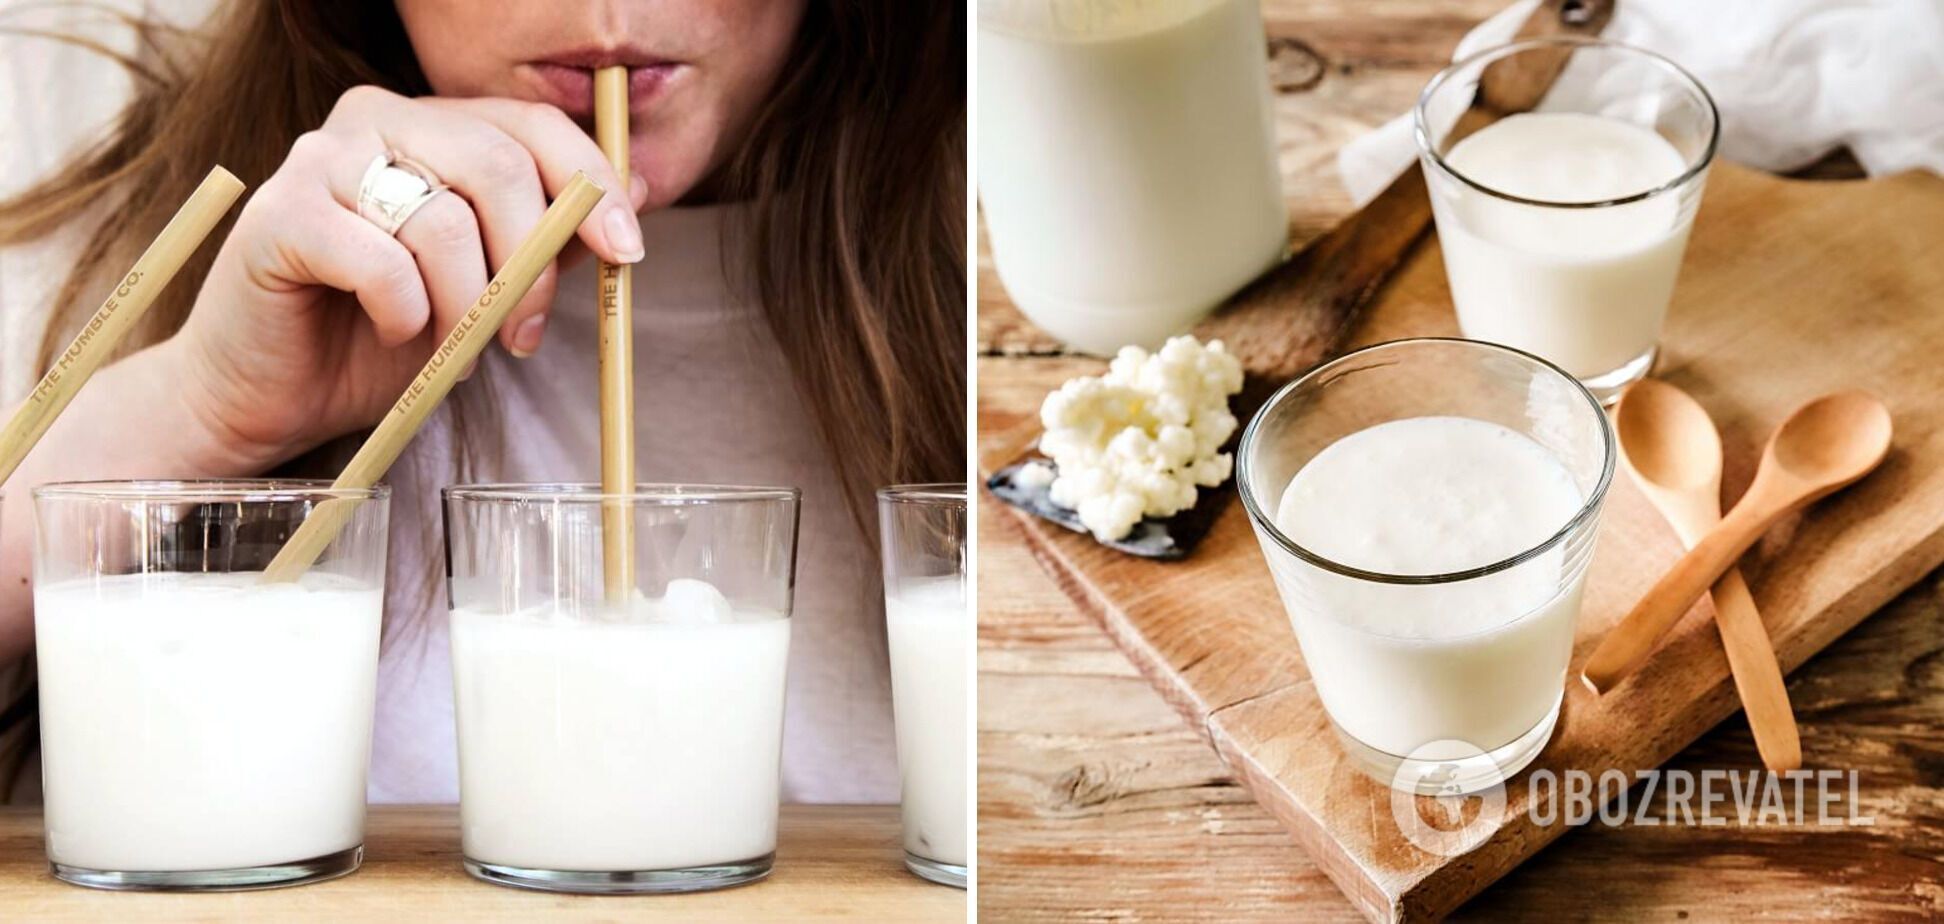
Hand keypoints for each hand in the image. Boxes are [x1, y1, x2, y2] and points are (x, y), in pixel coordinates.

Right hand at [165, 85, 644, 471]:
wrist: (272, 394)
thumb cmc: (377, 336)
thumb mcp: (486, 286)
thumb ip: (545, 239)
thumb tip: (635, 197)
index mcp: (432, 124)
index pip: (532, 125)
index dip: (591, 185)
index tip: (626, 251)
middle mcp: (375, 119)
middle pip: (497, 165)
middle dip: (529, 264)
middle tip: (522, 335)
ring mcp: (320, 159)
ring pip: (445, 222)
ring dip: (466, 306)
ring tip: (450, 350)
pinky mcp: (279, 214)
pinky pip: (383, 262)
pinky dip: (405, 314)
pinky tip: (394, 332)